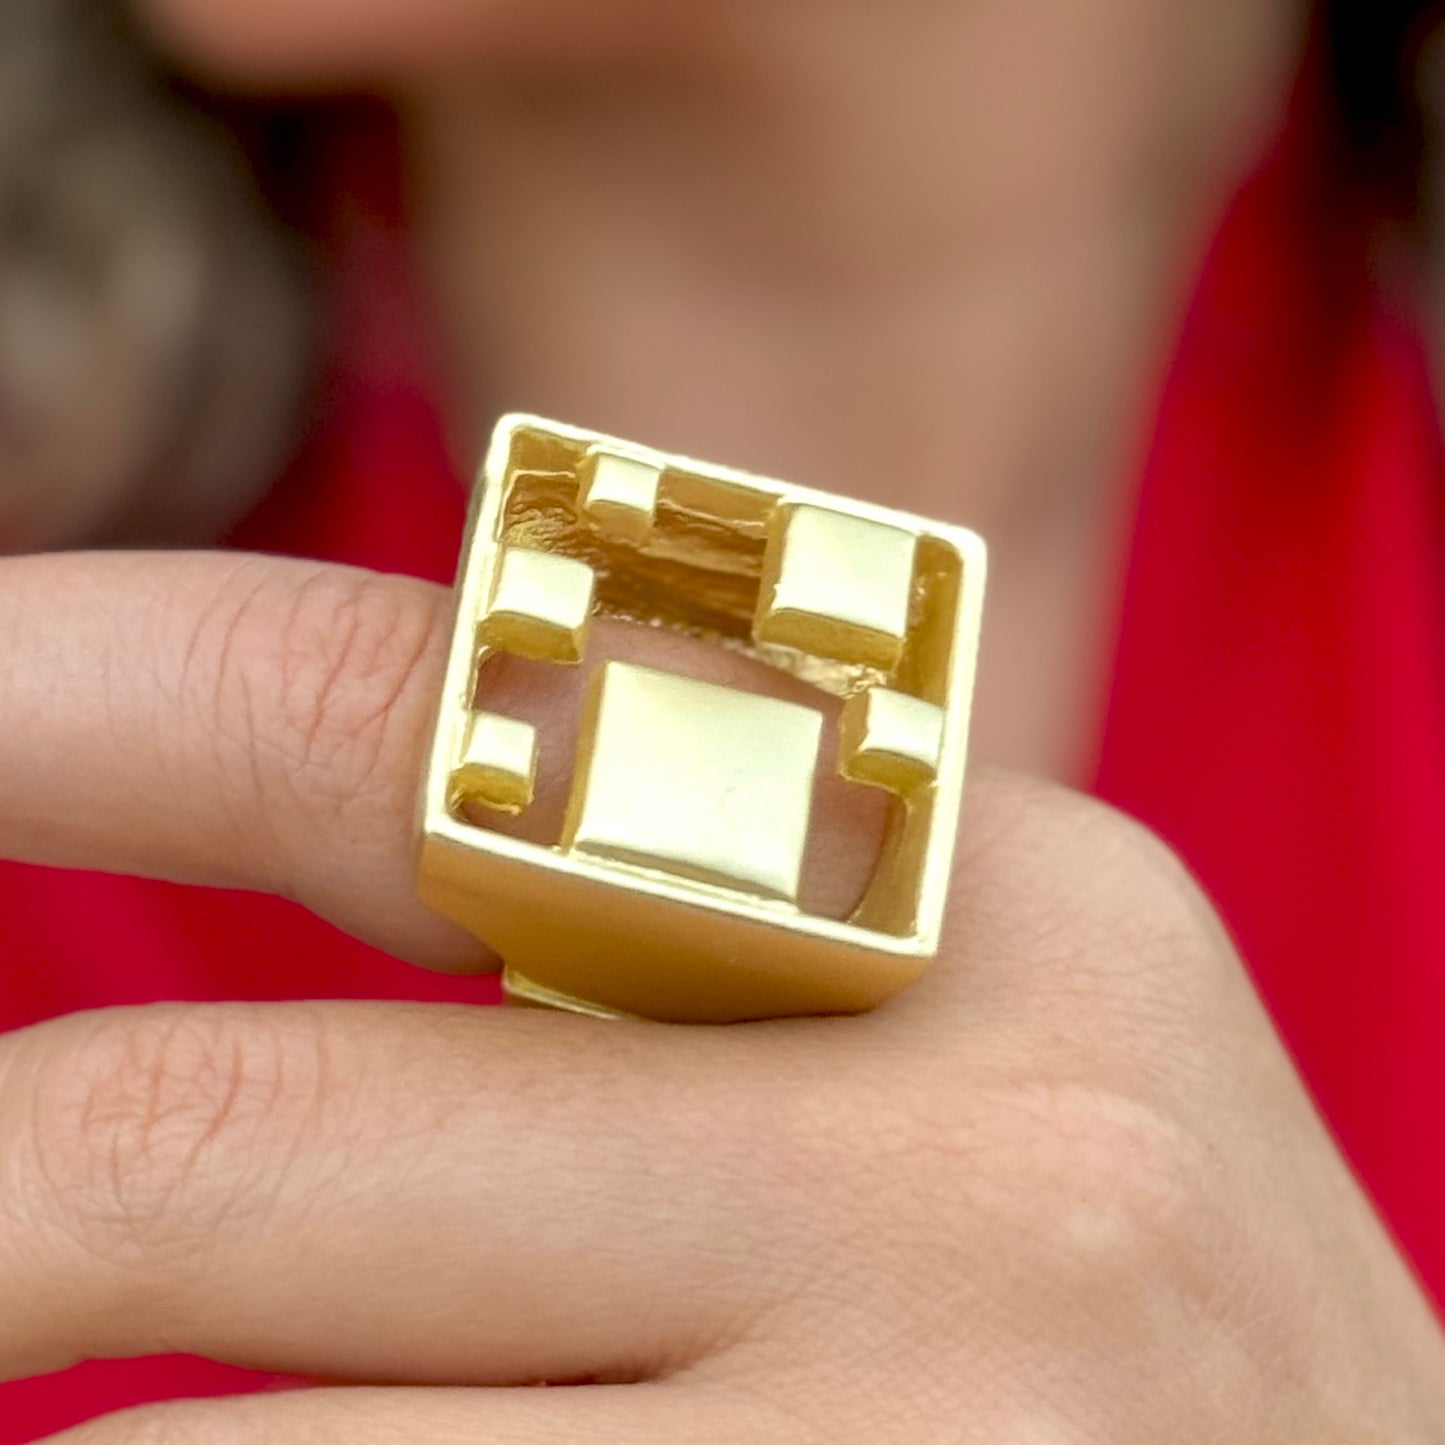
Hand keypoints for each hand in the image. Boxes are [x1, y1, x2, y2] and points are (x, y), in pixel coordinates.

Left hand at [1, 550, 1441, 1441]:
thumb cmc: (1110, 1344)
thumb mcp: (926, 1082)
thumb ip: (640, 990)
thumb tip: (205, 1017)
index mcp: (975, 889)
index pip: (404, 710)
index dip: (60, 683)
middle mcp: (981, 1126)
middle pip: (188, 1138)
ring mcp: (962, 1431)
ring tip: (180, 1415)